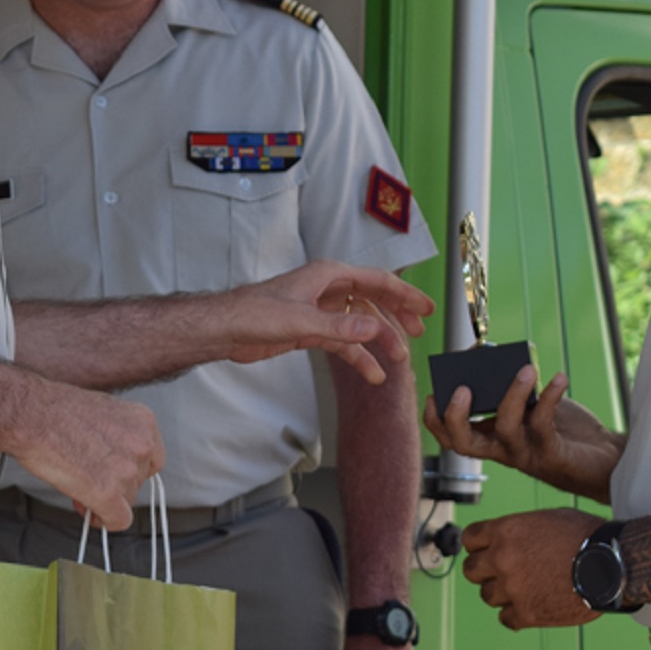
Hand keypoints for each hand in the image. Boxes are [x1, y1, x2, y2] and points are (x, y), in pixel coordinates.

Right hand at [15, 386, 163, 530]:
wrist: (31, 416)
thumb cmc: (55, 410)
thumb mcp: (102, 412)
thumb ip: (117, 436)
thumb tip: (113, 460)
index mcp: (143, 421)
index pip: (152, 459)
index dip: (130, 470)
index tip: (114, 473)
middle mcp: (142, 445)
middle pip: (139, 481)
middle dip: (116, 485)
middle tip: (89, 481)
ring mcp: (127, 470)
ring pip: (127, 501)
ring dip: (106, 500)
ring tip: (80, 489)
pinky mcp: (108, 493)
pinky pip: (118, 520)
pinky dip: (104, 521)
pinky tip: (88, 512)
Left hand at [222, 261, 432, 384]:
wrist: (225, 329)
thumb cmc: (254, 314)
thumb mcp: (300, 322)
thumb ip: (339, 328)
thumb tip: (374, 330)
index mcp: (328, 276)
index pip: (377, 281)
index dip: (404, 295)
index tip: (426, 308)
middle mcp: (327, 289)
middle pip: (373, 300)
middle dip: (397, 315)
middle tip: (419, 331)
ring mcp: (320, 310)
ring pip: (359, 324)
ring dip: (379, 340)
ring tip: (398, 359)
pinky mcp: (311, 330)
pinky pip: (343, 342)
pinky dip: (358, 356)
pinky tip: (371, 373)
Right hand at [424, 366, 622, 499]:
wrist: (605, 459)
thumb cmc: (567, 429)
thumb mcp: (534, 403)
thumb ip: (512, 385)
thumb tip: (489, 353)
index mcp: (493, 438)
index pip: (453, 437)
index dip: (436, 421)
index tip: (433, 395)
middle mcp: (504, 450)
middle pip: (464, 445)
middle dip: (457, 417)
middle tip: (462, 389)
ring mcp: (526, 454)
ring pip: (505, 429)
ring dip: (512, 396)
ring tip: (525, 370)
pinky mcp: (551, 455)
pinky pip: (544, 424)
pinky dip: (549, 396)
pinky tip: (559, 378)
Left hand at [461, 507, 604, 630]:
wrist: (609, 565)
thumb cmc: (586, 537)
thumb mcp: (548, 518)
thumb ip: (521, 529)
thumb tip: (513, 536)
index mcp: (505, 531)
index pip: (469, 538)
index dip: (478, 545)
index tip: (484, 550)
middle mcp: (502, 559)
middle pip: (471, 570)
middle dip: (484, 571)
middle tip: (499, 572)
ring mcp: (512, 588)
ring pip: (487, 596)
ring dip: (501, 593)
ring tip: (521, 590)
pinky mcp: (526, 613)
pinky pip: (505, 618)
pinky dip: (515, 615)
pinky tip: (529, 606)